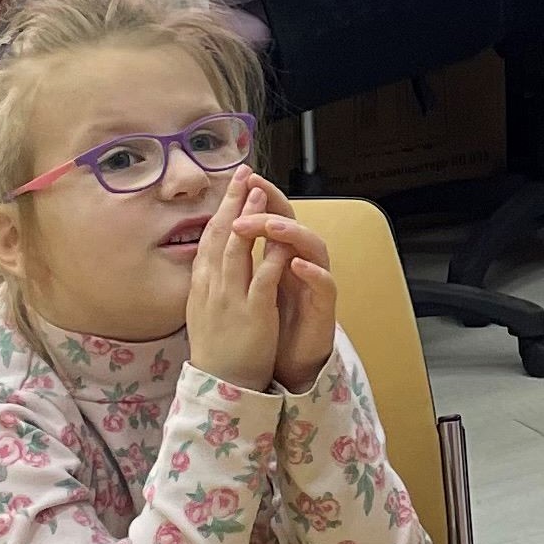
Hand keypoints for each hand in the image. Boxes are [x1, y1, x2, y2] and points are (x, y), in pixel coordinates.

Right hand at [184, 171, 289, 392]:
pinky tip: (281, 238)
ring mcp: (231, 299)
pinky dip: (272, 256)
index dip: (221, 208)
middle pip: (220, 235)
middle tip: (243, 174)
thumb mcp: (204, 308)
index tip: (232, 184)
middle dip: (232, 202)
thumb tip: (213, 255)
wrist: (220, 384)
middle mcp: (212, 286)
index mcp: (201, 284)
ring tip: (259, 194)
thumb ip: (209, 280)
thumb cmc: (217, 347)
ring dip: (250, 220)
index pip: (209, 237)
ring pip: (239, 251)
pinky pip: (264, 279)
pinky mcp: (253, 313)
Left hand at [224, 179, 340, 391]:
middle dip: (274, 206)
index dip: (259, 198)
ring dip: (291, 234)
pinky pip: (325, 284)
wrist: (288, 364)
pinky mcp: (324, 306)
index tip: (240, 179)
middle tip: (253, 193)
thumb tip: (219, 233)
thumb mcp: (249, 289)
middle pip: (293, 223)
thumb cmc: (269, 324)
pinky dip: (312, 272)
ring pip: (313, 246)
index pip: (271, 217)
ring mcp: (314, 282)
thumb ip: (242, 261)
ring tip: (271, 226)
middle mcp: (300, 262)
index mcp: (279, 257)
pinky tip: (296, 264)